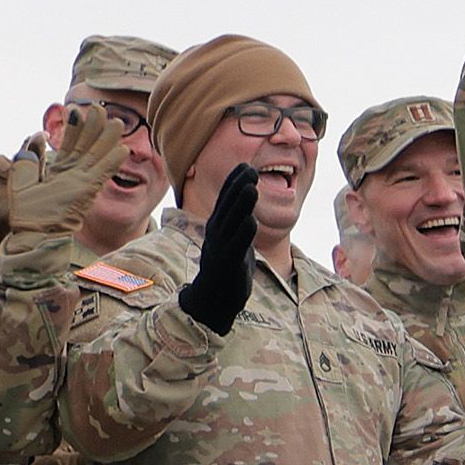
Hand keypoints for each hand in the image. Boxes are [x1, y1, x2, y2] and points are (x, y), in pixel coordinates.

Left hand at [0, 105, 130, 245]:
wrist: (34, 233)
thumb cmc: (27, 213)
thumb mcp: (21, 179)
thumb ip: (29, 158)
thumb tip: (36, 136)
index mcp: (58, 172)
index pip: (69, 145)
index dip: (73, 128)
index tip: (77, 110)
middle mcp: (73, 175)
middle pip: (87, 146)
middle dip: (94, 127)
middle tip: (100, 108)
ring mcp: (82, 182)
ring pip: (98, 156)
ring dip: (108, 139)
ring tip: (116, 121)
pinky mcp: (88, 190)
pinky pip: (103, 172)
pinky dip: (112, 161)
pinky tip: (123, 149)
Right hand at [176, 164, 260, 333]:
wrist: (213, 300)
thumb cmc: (226, 267)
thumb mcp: (232, 240)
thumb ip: (238, 223)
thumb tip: (246, 206)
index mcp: (218, 226)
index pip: (226, 199)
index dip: (234, 181)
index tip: (245, 165)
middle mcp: (217, 234)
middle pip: (227, 205)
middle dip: (238, 186)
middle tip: (250, 168)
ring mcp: (221, 248)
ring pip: (232, 222)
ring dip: (241, 204)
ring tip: (251, 187)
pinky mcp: (228, 264)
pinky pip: (236, 246)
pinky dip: (243, 233)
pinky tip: (251, 221)